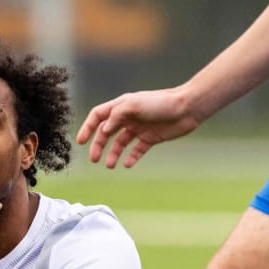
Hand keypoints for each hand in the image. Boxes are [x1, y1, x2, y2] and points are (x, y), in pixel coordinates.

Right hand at [76, 88, 202, 168]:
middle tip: (94, 159)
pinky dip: (131, 157)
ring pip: (120, 143)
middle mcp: (128, 117)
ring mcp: (139, 128)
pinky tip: (128, 164)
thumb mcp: (134, 105)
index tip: (81, 141)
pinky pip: (137, 150)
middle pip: (106, 133)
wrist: (188, 108)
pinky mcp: (151, 138)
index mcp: (121, 106)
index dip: (87, 127)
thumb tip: (103, 131)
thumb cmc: (161, 102)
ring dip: (113, 154)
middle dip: (98, 146)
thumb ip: (115, 116)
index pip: (98, 116)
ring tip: (110, 165)